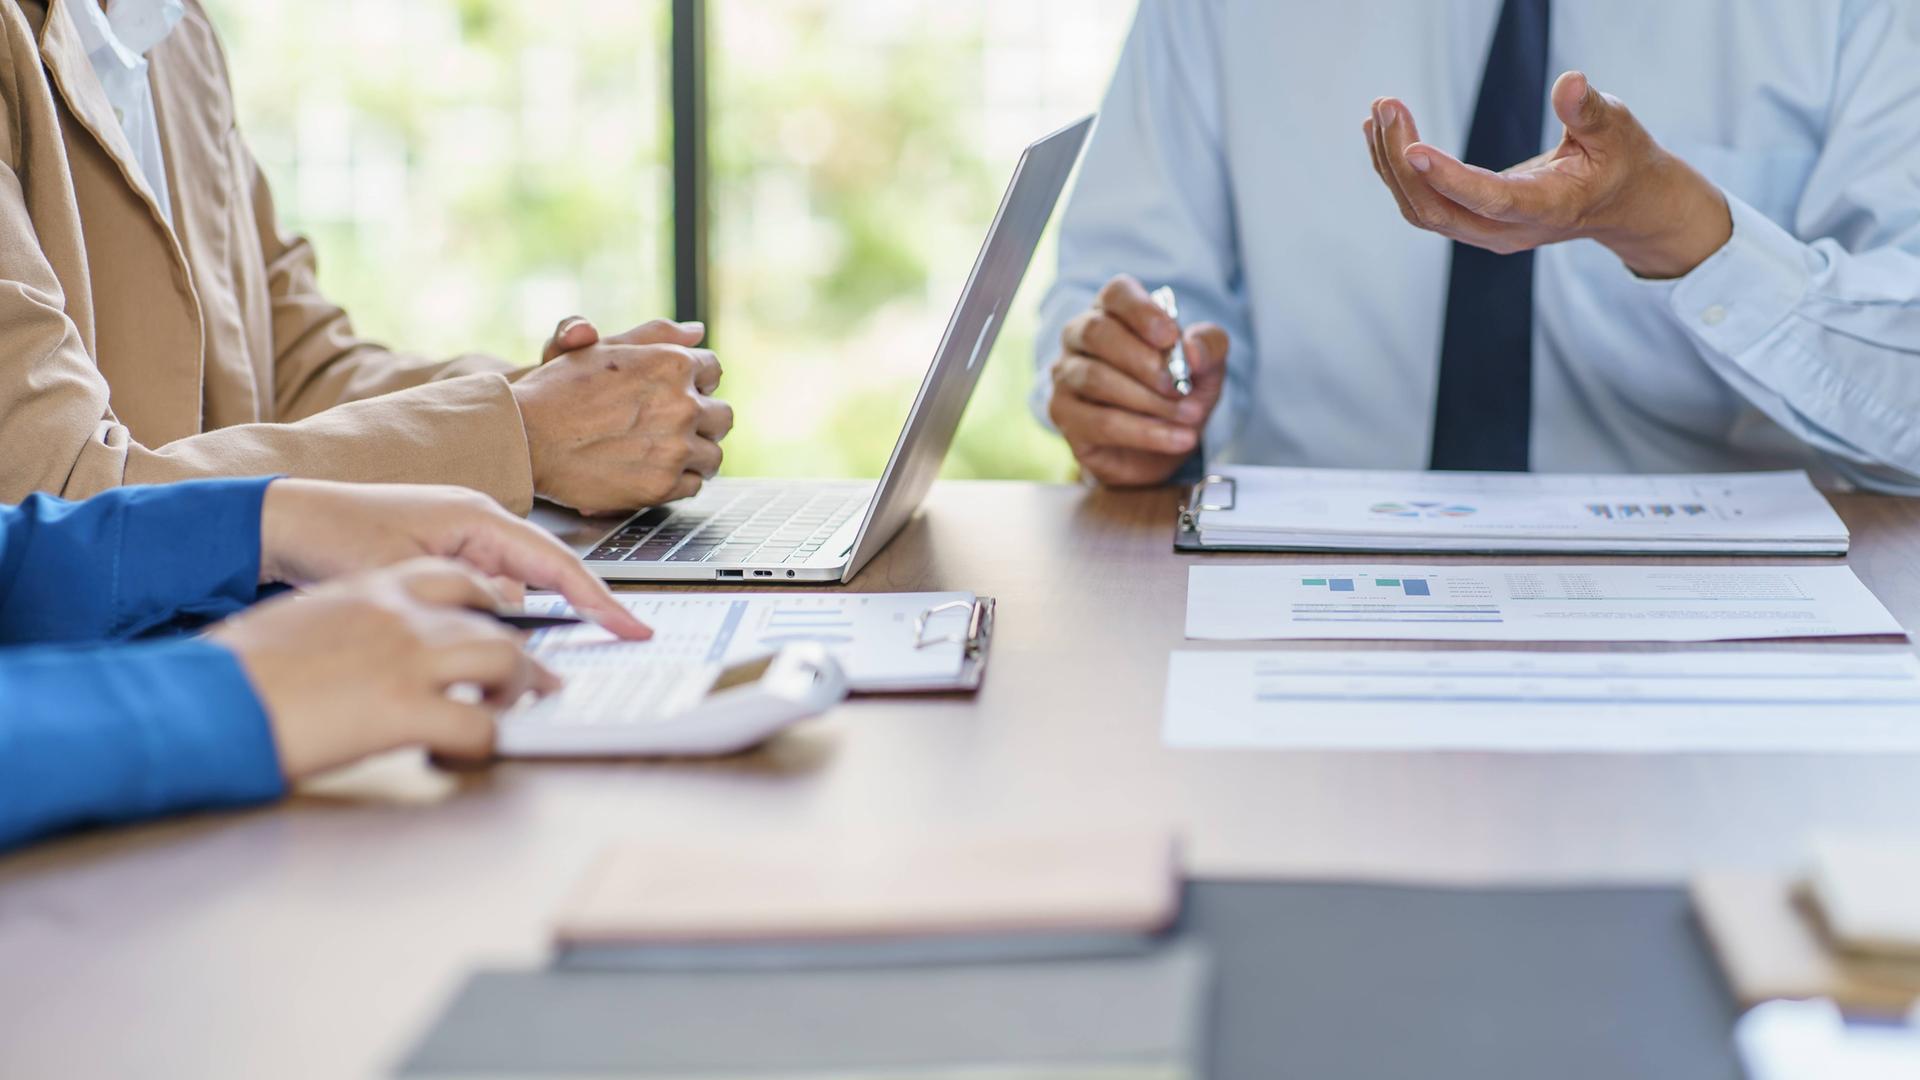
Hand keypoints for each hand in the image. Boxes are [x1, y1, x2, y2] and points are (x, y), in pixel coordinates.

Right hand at [209, 560, 559, 779]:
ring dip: (519, 689)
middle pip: (493, 619)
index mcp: (370, 589)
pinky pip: (480, 725)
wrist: (201, 697)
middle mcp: (399, 612)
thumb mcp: (298, 628)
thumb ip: (348, 629)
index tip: (501, 629)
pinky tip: (470, 754)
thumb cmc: (234, 672)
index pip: (457, 579)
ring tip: (510, 714)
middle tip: (532, 682)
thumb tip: (367, 656)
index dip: (489, 607)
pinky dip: (487, 743)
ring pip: (504, 658)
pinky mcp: (404, 707)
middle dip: (520, 652)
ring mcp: (407, 656)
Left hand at [258, 478, 649, 639]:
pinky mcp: (445, 560)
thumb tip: (513, 622)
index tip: (633, 628)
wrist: (279, 523)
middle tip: (605, 652)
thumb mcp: (402, 575)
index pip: (556, 563)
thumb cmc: (331, 536)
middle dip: (576, 615)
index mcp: (477, 517)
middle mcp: (478, 525)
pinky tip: (486, 649)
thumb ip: (463, 600)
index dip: (599, 599)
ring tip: (533, 662)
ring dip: (523, 626)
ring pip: (515, 593)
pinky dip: (494, 623)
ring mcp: (463, 542)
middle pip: (545, 578)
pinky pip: (488, 595)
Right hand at [512, 317, 734, 514]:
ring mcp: (676, 447)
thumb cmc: (559, 389)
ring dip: (695, 453)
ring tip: (667, 451)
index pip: (713, 371)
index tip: (678, 392)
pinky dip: (679, 480)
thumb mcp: (603, 348)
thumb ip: (655, 336)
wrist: (525, 438)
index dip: (695, 382)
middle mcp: (683, 405)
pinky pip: (694, 485)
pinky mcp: (663, 485)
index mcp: (672, 364)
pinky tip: (654, 471)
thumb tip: (697, 332)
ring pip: (713, 454)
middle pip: (722, 416)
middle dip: (703, 419)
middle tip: (676, 425)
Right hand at [1047, 275, 1228, 486]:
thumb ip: (1209, 347)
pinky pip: (1101, 422)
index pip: (1117, 294)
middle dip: (1144, 362)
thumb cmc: (1178, 393)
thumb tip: (1192, 349)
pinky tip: (1177, 439)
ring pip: (1096, 379)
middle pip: (1097, 332)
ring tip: (1190, 417)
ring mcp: (1066, 374)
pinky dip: (1145, 432)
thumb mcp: (1207, 367)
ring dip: (1149, 401)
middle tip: (1179, 386)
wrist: (1163, 446)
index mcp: (1114, 311)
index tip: (1170, 337)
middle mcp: (1080, 335)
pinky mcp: (1064, 414)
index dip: (1141, 311)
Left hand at [1364, 71, 1732, 278]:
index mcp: (1547, 208)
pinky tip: (1381, 135)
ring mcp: (1486, 233)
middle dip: (1402, 160)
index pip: (1489, 199)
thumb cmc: (1622, 163)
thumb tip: (1569, 81)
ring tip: (1378, 114)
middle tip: (1385, 106)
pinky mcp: (1472, 224)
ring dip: (1392, 164)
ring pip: (1422, 211)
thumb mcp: (1619, 130)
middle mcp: (1509, 231)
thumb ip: (1589, 111)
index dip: (1448, 179)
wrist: (1623, 206)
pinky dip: (1397, 172)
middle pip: (1438, 210)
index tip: (1412, 148)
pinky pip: (1423, 206)